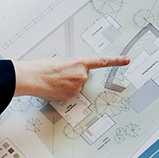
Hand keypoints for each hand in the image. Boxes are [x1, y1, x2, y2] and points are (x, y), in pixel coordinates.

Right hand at [13, 56, 129, 101]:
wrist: (32, 77)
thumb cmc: (42, 68)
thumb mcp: (61, 61)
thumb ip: (72, 66)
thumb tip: (74, 74)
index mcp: (79, 63)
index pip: (102, 61)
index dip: (116, 60)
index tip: (126, 60)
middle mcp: (81, 75)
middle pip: (83, 78)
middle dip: (74, 77)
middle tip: (60, 75)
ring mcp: (77, 88)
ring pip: (76, 88)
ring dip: (67, 85)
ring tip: (54, 81)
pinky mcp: (70, 97)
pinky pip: (69, 95)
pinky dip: (62, 92)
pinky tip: (54, 88)